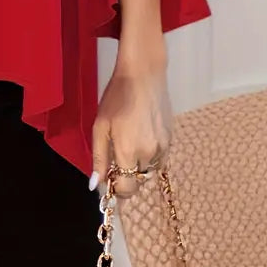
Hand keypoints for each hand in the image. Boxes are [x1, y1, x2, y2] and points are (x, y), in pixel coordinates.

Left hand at [91, 57, 172, 198]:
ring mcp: (163, 147)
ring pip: (149, 171)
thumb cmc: (117, 98)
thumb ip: (99, 157)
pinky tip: (141, 138)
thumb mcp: (100, 126)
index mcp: (128, 151)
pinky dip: (149, 157)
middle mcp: (148, 154)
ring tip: (129, 144)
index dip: (117, 190)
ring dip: (138, 167)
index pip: (127, 188)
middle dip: (126, 175)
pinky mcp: (171, 140)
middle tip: (116, 156)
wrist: (144, 76)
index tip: (110, 180)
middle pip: (137, 180)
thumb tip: (96, 185)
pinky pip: (159, 159)